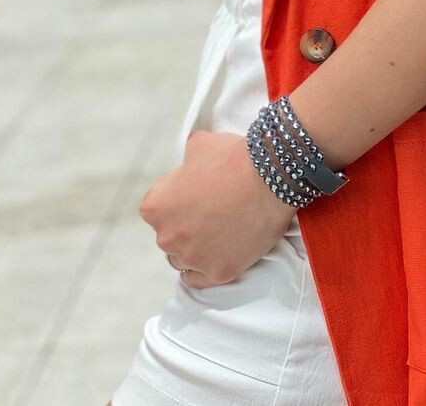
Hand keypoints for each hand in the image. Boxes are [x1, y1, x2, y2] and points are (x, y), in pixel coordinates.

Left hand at [138, 129, 296, 288]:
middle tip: (210, 211)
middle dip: (185, 225)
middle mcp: (167, 236)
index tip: (195, 194)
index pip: (157, 208)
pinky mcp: (218, 273)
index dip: (178, 199)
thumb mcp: (197, 146)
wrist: (269, 177)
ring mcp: (192, 258)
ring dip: (194, 247)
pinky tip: (215, 255)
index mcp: (155, 206)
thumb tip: (189, 166)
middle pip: (169, 235)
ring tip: (218, 230)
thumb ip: (185, 162)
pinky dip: (205, 268)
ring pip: (183, 258)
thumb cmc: (233, 158)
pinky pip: (199, 279)